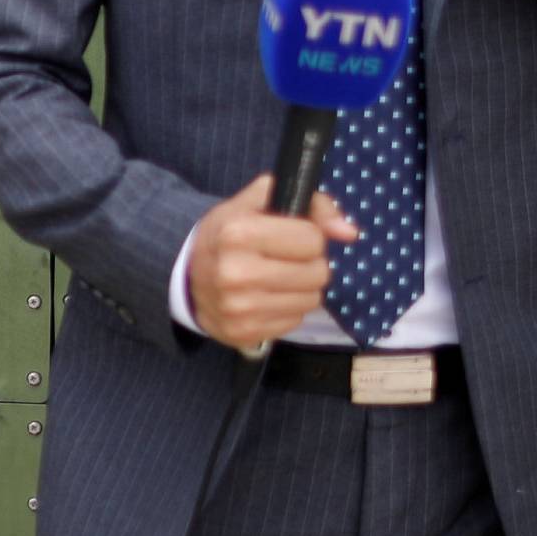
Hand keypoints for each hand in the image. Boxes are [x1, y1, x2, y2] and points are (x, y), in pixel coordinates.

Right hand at [187, 174, 358, 351]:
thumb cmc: (229, 231)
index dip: (308, 234)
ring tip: (277, 277)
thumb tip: (349, 233)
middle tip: (286, 258)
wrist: (186, 274)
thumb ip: (313, 205)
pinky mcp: (243, 334)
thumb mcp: (262, 201)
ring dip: (302, 287)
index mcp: (238, 233)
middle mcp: (235, 273)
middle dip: (309, 262)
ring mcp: (238, 309)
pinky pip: (295, 321)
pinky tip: (266, 296)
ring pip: (311, 300)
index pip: (313, 240)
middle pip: (318, 273)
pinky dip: (287, 308)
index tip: (289, 234)